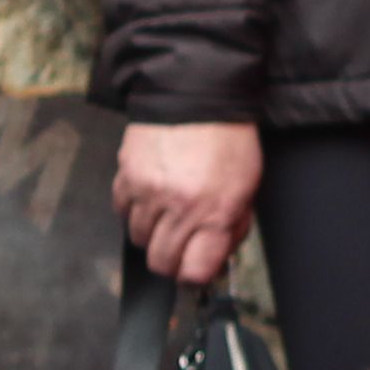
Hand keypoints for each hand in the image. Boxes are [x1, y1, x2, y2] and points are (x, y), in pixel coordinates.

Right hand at [118, 119, 265, 287]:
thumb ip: (231, 227)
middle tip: (182, 244)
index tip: (196, 267)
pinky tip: (150, 196)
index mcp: (215, 212)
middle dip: (173, 260)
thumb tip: (215, 257)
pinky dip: (134, 210)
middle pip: (161, 262)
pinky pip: (122, 211)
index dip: (195, 274)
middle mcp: (179, 207)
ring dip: (152, 234)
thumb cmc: (228, 140)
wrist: (198, 94)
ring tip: (167, 214)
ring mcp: (149, 192)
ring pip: (138, 239)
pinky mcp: (127, 176)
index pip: (194, 272)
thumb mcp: (247, 188)